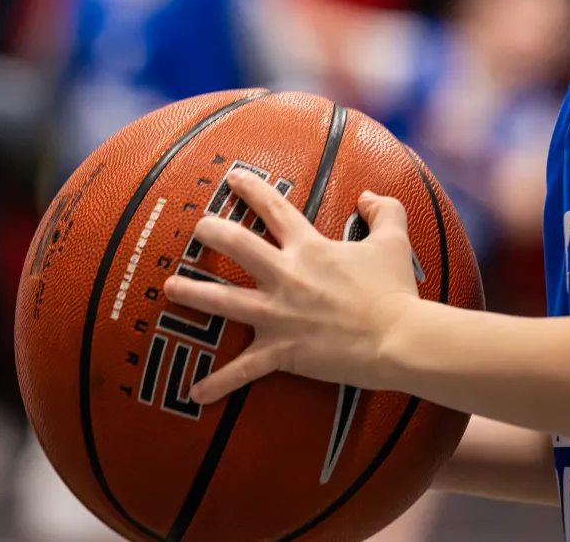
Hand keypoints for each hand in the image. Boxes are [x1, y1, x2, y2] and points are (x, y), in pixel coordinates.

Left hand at [162, 169, 420, 403]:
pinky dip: (219, 383)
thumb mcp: (393, 240)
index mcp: (309, 247)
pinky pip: (244, 370)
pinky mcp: (283, 351)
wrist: (399, 338)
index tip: (232, 177)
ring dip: (194, 294)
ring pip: (225, 301)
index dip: (251, 189)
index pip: (274, 208)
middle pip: (238, 245)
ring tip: (169, 289)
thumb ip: (384, 210)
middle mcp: (286, 275)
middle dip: (211, 232)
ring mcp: (279, 315)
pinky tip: (194, 392)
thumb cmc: (395, 290)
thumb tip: (369, 195)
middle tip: (195, 227)